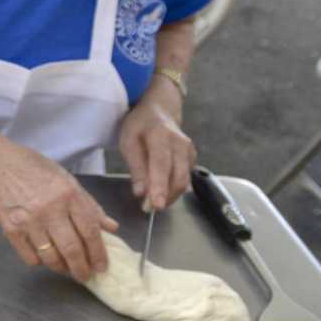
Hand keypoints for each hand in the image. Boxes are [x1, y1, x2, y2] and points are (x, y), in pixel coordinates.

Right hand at [0, 145, 118, 281]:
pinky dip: (39, 262)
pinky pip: (30, 256)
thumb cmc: (37, 171)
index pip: (89, 231)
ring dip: (61, 268)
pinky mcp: (11, 230)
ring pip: (50, 257)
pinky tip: (44, 258)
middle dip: (81, 268)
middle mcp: (50, 210)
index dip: (98, 253)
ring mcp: (29, 221)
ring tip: (66, 269)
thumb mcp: (68, 181)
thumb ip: (90, 205)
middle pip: (71, 249)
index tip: (102, 266)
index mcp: (69, 195)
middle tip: (85, 276)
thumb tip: (111, 227)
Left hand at [118, 87, 196, 212]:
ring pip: (184, 181)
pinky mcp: (192, 158)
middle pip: (178, 176)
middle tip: (147, 208)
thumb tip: (140, 192)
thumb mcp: (128, 141)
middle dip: (165, 196)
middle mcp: (181, 144)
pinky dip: (173, 189)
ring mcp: (190, 151)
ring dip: (169, 195)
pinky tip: (161, 191)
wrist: (159, 111)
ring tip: (151, 202)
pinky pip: (185, 178)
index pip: (162, 164)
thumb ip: (135, 167)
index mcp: (161, 135)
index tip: (156, 204)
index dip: (159, 186)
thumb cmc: (139, 126)